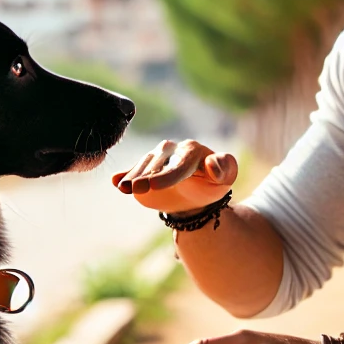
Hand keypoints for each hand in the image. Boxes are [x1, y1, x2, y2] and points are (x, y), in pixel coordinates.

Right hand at [112, 139, 236, 213]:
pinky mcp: (144, 169)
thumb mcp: (227, 178)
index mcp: (192, 150)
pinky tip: (116, 181)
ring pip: (143, 166)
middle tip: (136, 188)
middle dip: (146, 175)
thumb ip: (225, 168)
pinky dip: (124, 175)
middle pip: (157, 163)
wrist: (196, 194)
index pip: (178, 164)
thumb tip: (211, 165)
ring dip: (132, 176)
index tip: (153, 185)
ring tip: (124, 188)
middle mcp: (171, 150)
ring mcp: (155, 158)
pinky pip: (132, 170)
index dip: (166, 176)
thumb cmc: (213, 183)